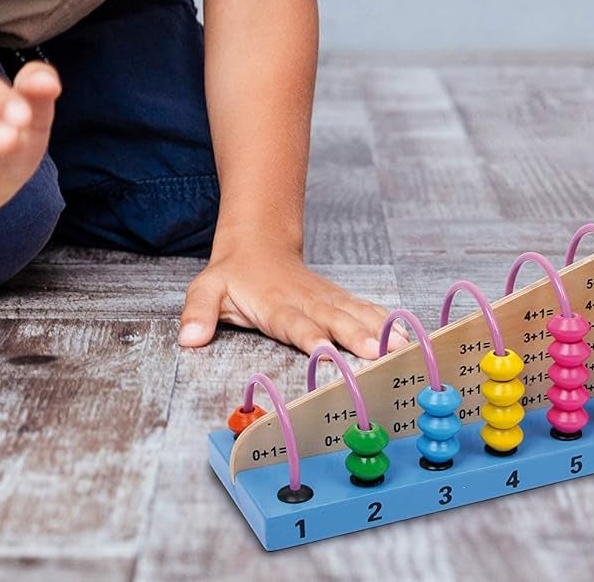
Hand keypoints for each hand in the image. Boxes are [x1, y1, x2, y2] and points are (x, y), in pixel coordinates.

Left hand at [177, 240, 411, 359]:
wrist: (259, 242)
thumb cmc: (233, 274)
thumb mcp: (207, 288)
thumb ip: (198, 312)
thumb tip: (188, 338)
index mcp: (275, 304)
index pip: (293, 323)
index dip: (309, 336)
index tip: (324, 350)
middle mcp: (305, 300)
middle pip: (333, 318)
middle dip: (356, 335)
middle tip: (378, 352)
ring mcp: (325, 298)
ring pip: (354, 312)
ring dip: (379, 329)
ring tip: (402, 345)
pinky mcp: (337, 298)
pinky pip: (363, 308)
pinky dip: (384, 320)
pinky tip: (405, 335)